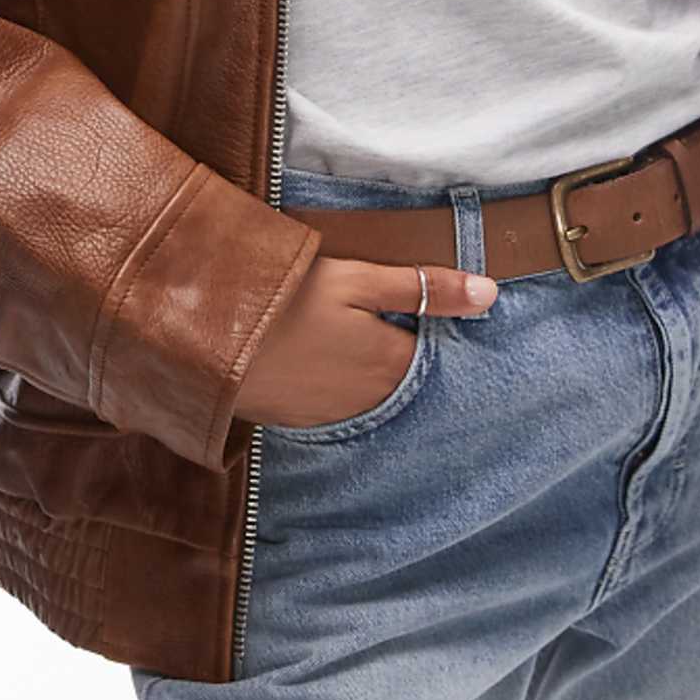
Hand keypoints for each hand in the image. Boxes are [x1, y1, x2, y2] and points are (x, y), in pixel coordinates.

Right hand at [233, 251, 498, 430]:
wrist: (207, 338)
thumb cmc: (287, 298)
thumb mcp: (358, 280)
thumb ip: (423, 289)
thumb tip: (491, 293)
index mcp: (391, 366)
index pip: (437, 356)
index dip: (436, 331)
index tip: (432, 313)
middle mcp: (370, 401)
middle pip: (403, 378)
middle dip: (402, 353)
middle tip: (390, 322)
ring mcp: (331, 415)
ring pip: (369, 394)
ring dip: (368, 371)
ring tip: (351, 339)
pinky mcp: (297, 419)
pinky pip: (335, 404)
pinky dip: (337, 384)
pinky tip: (319, 360)